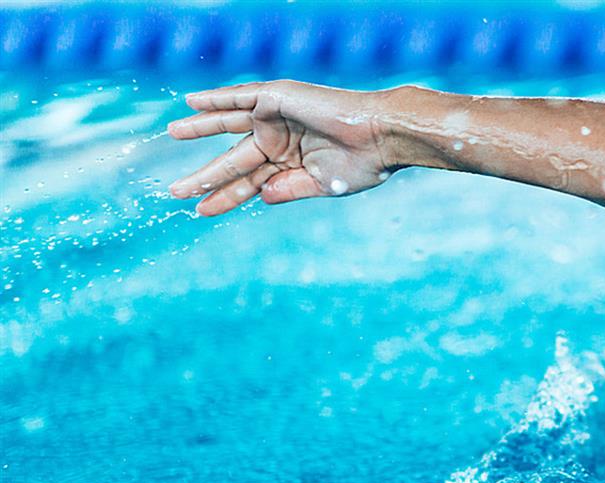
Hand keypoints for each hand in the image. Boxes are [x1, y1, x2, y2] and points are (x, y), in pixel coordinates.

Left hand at [168, 80, 394, 215]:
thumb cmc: (362, 164)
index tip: (200, 211)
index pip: (249, 183)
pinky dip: (216, 98)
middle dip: (205, 175)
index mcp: (290, 164)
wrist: (381, 137)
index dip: (225, 197)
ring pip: (230, 124)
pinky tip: (192, 102)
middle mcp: (280, 140)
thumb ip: (288, 188)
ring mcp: (277, 118)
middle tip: (175, 190)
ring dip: (200, 127)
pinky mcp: (278, 98)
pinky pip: (239, 97)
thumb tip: (261, 197)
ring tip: (173, 131)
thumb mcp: (321, 185)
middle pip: (233, 159)